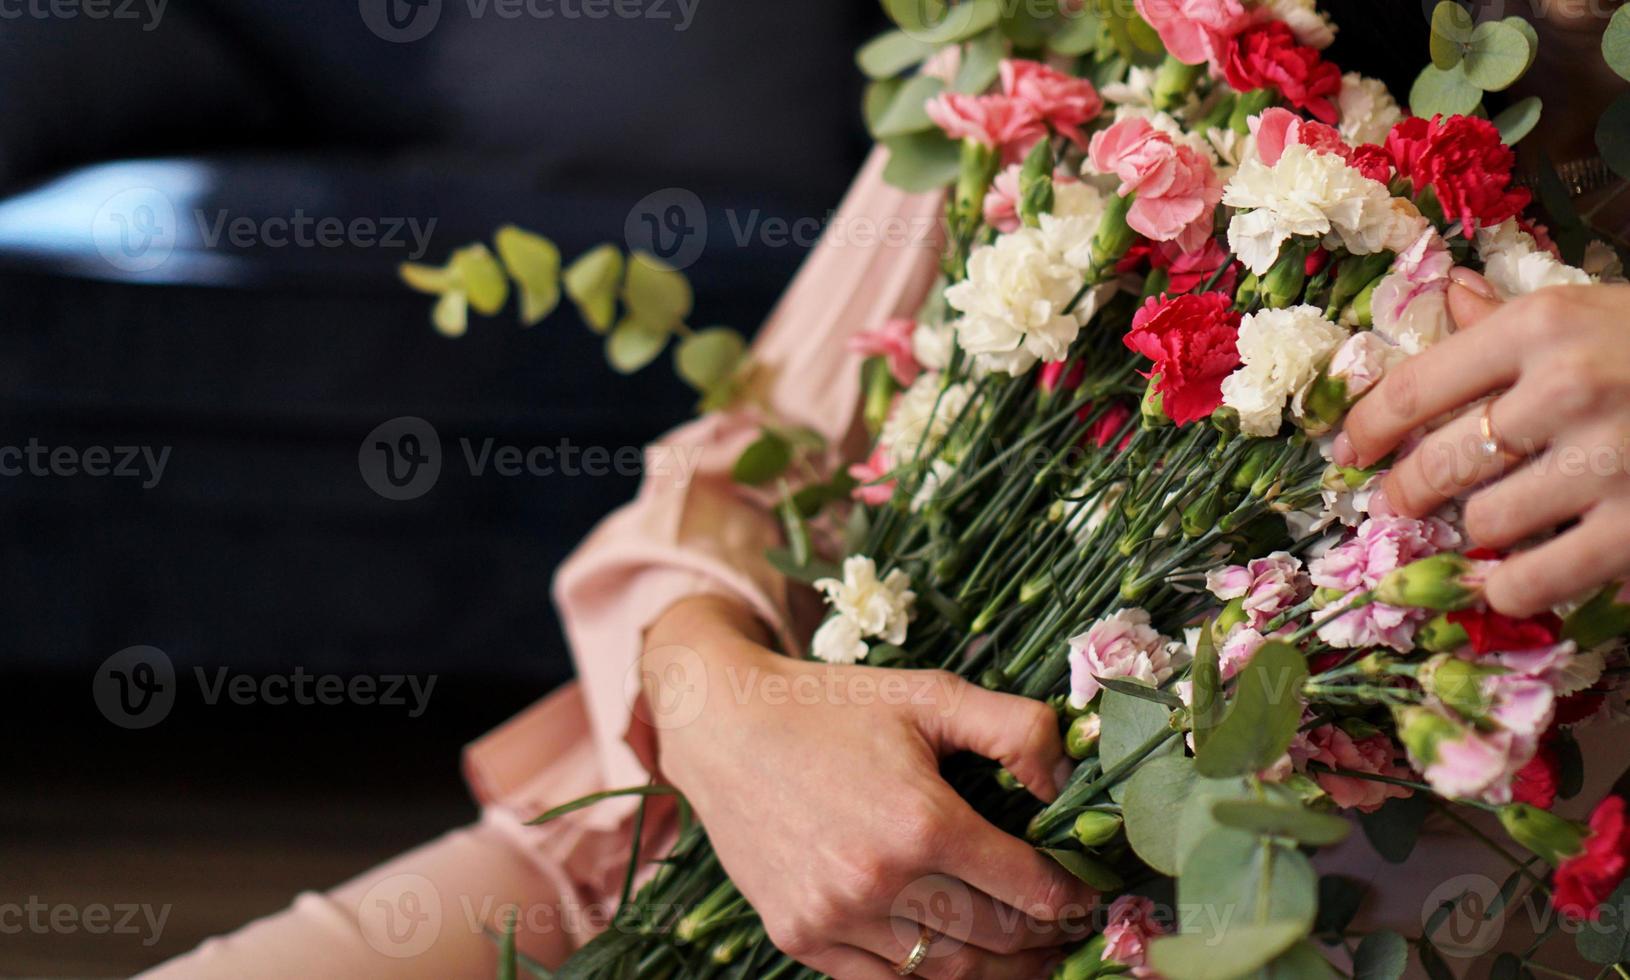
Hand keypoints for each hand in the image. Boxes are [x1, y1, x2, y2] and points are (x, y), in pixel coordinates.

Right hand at [642, 596, 1092, 978]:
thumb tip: (1067, 782)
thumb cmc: (832, 707)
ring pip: (944, 972)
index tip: (1086, 896)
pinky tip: (953, 959)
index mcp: (921, 821)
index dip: (1069, 899)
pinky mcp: (800, 937)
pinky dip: (926, 978)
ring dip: (996, 972)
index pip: (1026, 887)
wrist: (724, 726)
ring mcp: (835, 917)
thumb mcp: (931, 694)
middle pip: (992, 939)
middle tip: (1066, 933)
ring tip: (1024, 957)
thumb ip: (1016, 728)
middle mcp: (879, 880)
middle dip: (1042, 941)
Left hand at [1336, 277, 1629, 615]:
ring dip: (1479, 532)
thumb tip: (1445, 294)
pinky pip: (1535, 579)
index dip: (1366, 429)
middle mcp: (1570, 388)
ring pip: (1485, 523)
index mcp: (1544, 326)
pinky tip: (1514, 575)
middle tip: (1402, 502)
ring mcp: (1610, 461)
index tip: (1347, 453)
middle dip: (1407, 492)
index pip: (1414, 387)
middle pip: (1438, 463)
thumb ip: (1512, 317)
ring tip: (1496, 521)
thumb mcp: (1595, 310)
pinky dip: (1512, 586)